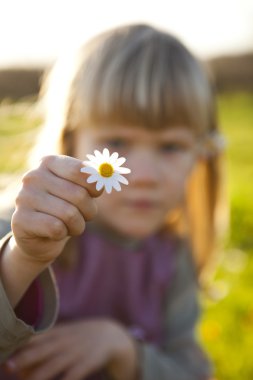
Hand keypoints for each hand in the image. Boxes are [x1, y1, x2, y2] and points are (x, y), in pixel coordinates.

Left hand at [6, 319, 138, 379]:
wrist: (114, 335)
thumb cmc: (83, 338)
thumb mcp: (67, 334)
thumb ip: (48, 341)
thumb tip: (23, 355)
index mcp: (60, 332)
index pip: (38, 336)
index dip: (22, 343)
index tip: (7, 352)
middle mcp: (67, 340)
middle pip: (44, 349)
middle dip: (26, 357)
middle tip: (10, 366)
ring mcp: (79, 350)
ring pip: (56, 363)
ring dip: (40, 374)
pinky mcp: (90, 361)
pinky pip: (75, 374)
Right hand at [12, 155, 100, 263]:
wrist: (40, 237)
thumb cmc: (65, 208)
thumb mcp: (80, 190)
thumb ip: (94, 179)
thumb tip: (111, 172)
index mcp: (49, 162)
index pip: (81, 171)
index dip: (94, 186)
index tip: (94, 194)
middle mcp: (33, 176)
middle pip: (79, 195)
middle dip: (89, 211)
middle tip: (83, 216)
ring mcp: (24, 197)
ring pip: (69, 214)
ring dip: (77, 226)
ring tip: (70, 226)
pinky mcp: (20, 219)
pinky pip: (56, 228)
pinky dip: (63, 234)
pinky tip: (55, 232)